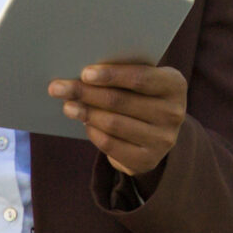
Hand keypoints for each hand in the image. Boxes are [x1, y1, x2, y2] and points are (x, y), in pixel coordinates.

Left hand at [47, 64, 186, 177]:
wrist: (157, 133)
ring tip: (67, 106)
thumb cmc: (142, 96)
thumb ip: (122, 74)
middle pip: (121, 101)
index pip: (141, 78)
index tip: (85, 73)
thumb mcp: (142, 81)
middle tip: (59, 88)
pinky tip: (84, 123)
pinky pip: (111, 145)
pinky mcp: (148, 160)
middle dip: (86, 93)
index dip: (111, 75)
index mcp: (174, 85)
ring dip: (85, 113)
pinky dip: (93, 132)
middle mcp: (173, 113)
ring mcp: (162, 139)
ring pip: (113, 123)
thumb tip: (82, 74)